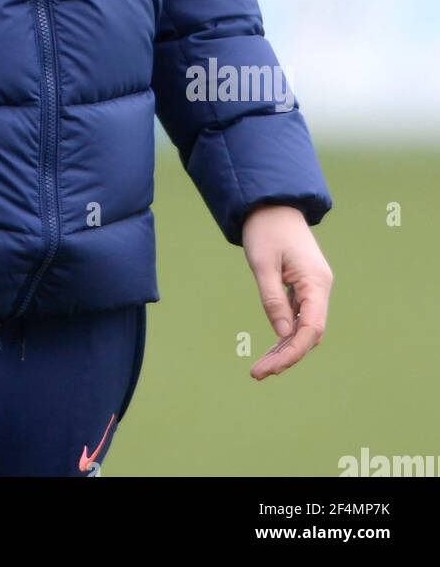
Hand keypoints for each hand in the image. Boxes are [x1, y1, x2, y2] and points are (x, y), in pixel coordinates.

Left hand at [241, 203, 332, 379]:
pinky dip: (285, 333)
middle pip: (309, 333)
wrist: (271, 203)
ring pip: (304, 327)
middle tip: (257, 373)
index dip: (293, 352)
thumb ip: (273, 299)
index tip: (271, 368)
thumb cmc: (265, 230)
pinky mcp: (304, 286)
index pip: (311, 328)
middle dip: (286, 355)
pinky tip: (271, 349)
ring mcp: (314, 287)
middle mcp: (320, 287)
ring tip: (260, 369)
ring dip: (285, 348)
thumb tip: (283, 335)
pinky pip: (299, 316)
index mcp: (315, 282)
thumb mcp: (262, 264)